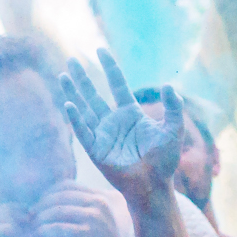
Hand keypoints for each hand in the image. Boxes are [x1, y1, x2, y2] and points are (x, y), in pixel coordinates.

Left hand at [32, 183, 128, 236]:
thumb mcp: (99, 215)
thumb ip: (84, 203)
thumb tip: (55, 196)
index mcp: (99, 196)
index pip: (67, 185)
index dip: (49, 192)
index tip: (39, 202)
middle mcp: (98, 203)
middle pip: (60, 196)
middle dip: (41, 204)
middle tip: (31, 214)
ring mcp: (94, 218)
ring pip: (58, 210)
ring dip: (41, 217)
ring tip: (34, 225)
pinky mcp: (87, 234)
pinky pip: (59, 228)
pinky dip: (46, 229)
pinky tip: (40, 233)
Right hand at [58, 50, 184, 199]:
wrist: (154, 186)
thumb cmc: (164, 161)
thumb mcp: (173, 130)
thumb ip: (173, 107)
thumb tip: (168, 85)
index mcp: (130, 114)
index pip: (117, 84)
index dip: (110, 67)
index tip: (101, 50)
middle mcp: (113, 122)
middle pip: (94, 94)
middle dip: (82, 78)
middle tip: (71, 60)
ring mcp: (102, 135)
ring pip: (84, 109)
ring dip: (73, 93)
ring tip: (62, 76)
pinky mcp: (96, 150)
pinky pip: (83, 131)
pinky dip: (76, 118)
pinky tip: (68, 104)